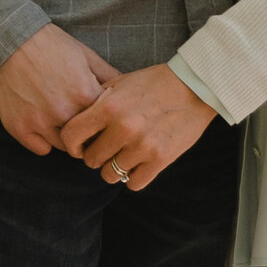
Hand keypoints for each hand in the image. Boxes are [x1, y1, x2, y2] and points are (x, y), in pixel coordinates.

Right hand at [0, 23, 115, 154]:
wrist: (5, 39)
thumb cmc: (48, 43)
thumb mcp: (84, 54)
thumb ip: (108, 75)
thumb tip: (128, 91)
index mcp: (85, 93)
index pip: (107, 124)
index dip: (107, 123)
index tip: (104, 122)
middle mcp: (64, 112)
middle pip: (87, 139)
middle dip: (89, 134)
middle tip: (85, 127)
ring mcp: (40, 121)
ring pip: (64, 146)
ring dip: (66, 138)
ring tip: (63, 123)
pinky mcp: (18, 127)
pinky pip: (40, 149)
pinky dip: (43, 141)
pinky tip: (43, 126)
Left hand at [57, 62, 217, 191]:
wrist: (195, 87)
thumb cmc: (155, 83)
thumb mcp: (120, 82)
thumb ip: (96, 101)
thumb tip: (76, 121)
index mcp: (109, 107)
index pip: (71, 136)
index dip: (72, 145)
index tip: (81, 145)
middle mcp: (123, 129)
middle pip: (90, 160)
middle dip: (95, 155)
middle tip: (107, 148)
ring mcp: (142, 147)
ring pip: (110, 175)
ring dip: (114, 167)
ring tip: (124, 155)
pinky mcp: (160, 160)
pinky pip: (133, 183)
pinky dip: (134, 176)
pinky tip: (139, 163)